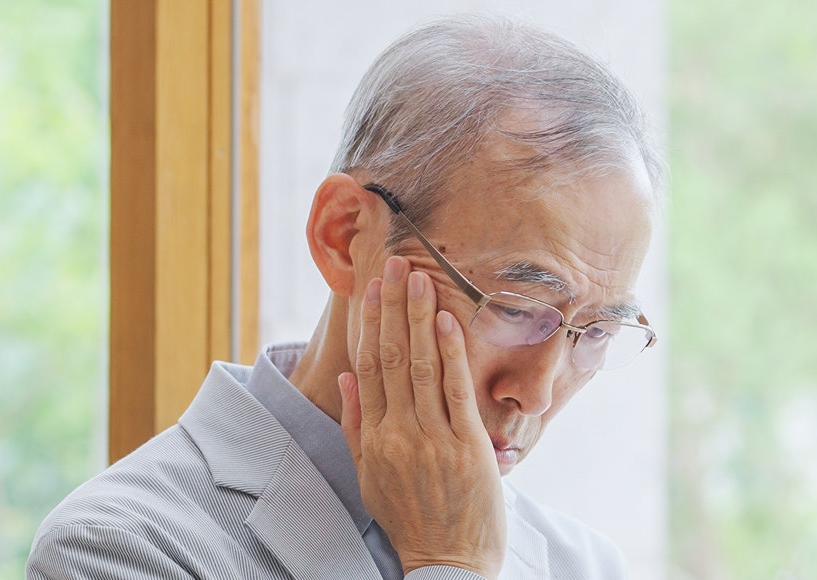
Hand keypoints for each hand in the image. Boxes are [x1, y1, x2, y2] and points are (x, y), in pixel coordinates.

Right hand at [338, 256, 505, 578]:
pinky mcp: (466, 447)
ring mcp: (432, 439)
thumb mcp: (369, 475)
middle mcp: (398, 433)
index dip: (371, 325)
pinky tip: (446, 320)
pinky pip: (454, 391)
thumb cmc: (411, 518)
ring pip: (421, 367)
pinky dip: (449, 353)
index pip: (369, 368)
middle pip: (393, 358)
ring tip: (417, 278)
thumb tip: (349, 376)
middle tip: (396, 265)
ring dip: (419, 318)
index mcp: (374, 438)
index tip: (372, 289)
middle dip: (393, 308)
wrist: (446, 564)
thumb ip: (357, 424)